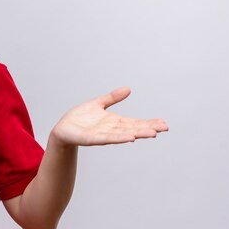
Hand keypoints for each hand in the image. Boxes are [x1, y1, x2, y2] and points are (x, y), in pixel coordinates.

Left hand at [51, 87, 168, 146]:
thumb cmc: (80, 118)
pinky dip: (119, 138)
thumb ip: (112, 97)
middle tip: (165, 128)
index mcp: (114, 122)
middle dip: (148, 128)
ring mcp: (103, 135)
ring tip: (152, 133)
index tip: (164, 123)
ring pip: (123, 134)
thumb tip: (128, 89)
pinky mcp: (91, 139)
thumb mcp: (98, 104)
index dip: (149, 123)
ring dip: (138, 134)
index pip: (135, 122)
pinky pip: (107, 139)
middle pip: (133, 129)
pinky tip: (130, 138)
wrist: (63, 128)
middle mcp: (111, 130)